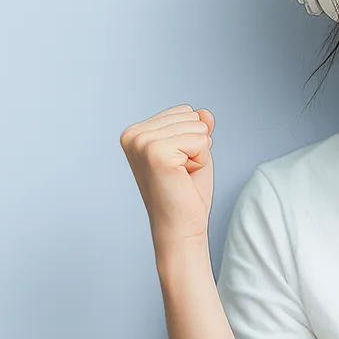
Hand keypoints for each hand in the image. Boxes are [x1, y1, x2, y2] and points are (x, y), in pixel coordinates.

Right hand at [120, 104, 215, 249]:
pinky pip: (200, 140)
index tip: (178, 164)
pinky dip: (200, 160)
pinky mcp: (156, 152)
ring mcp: (142, 142)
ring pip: (196, 126)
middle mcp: (133, 134)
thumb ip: (197, 129)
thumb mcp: (194, 153)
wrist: (181, 226)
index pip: (184, 111)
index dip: (191, 139)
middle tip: (181, 172)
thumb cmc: (186, 193)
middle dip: (196, 145)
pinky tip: (183, 176)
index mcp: (135, 132)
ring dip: (198, 153)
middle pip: (190, 115)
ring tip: (181, 175)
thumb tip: (205, 112)